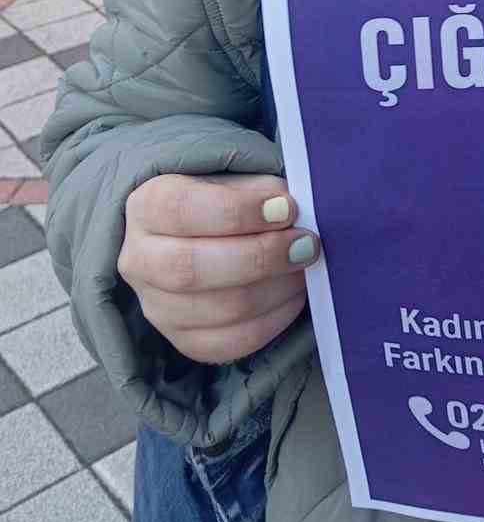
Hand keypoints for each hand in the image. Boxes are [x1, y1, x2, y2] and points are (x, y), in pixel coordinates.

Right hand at [117, 174, 320, 364]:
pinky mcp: (182, 340)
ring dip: (275, 289)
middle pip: (192, 269)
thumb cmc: (225, 198)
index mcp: (146, 206)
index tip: (285, 208)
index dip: (238, 211)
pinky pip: (231, 343)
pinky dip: (273, 320)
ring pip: (218, 311)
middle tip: (306, 244)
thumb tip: (290, 211)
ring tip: (304, 267)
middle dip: (260, 257)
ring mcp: (156, 307)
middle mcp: (139, 260)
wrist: (204, 234)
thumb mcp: (235, 179)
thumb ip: (260, 190)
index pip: (182, 210)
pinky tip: (293, 295)